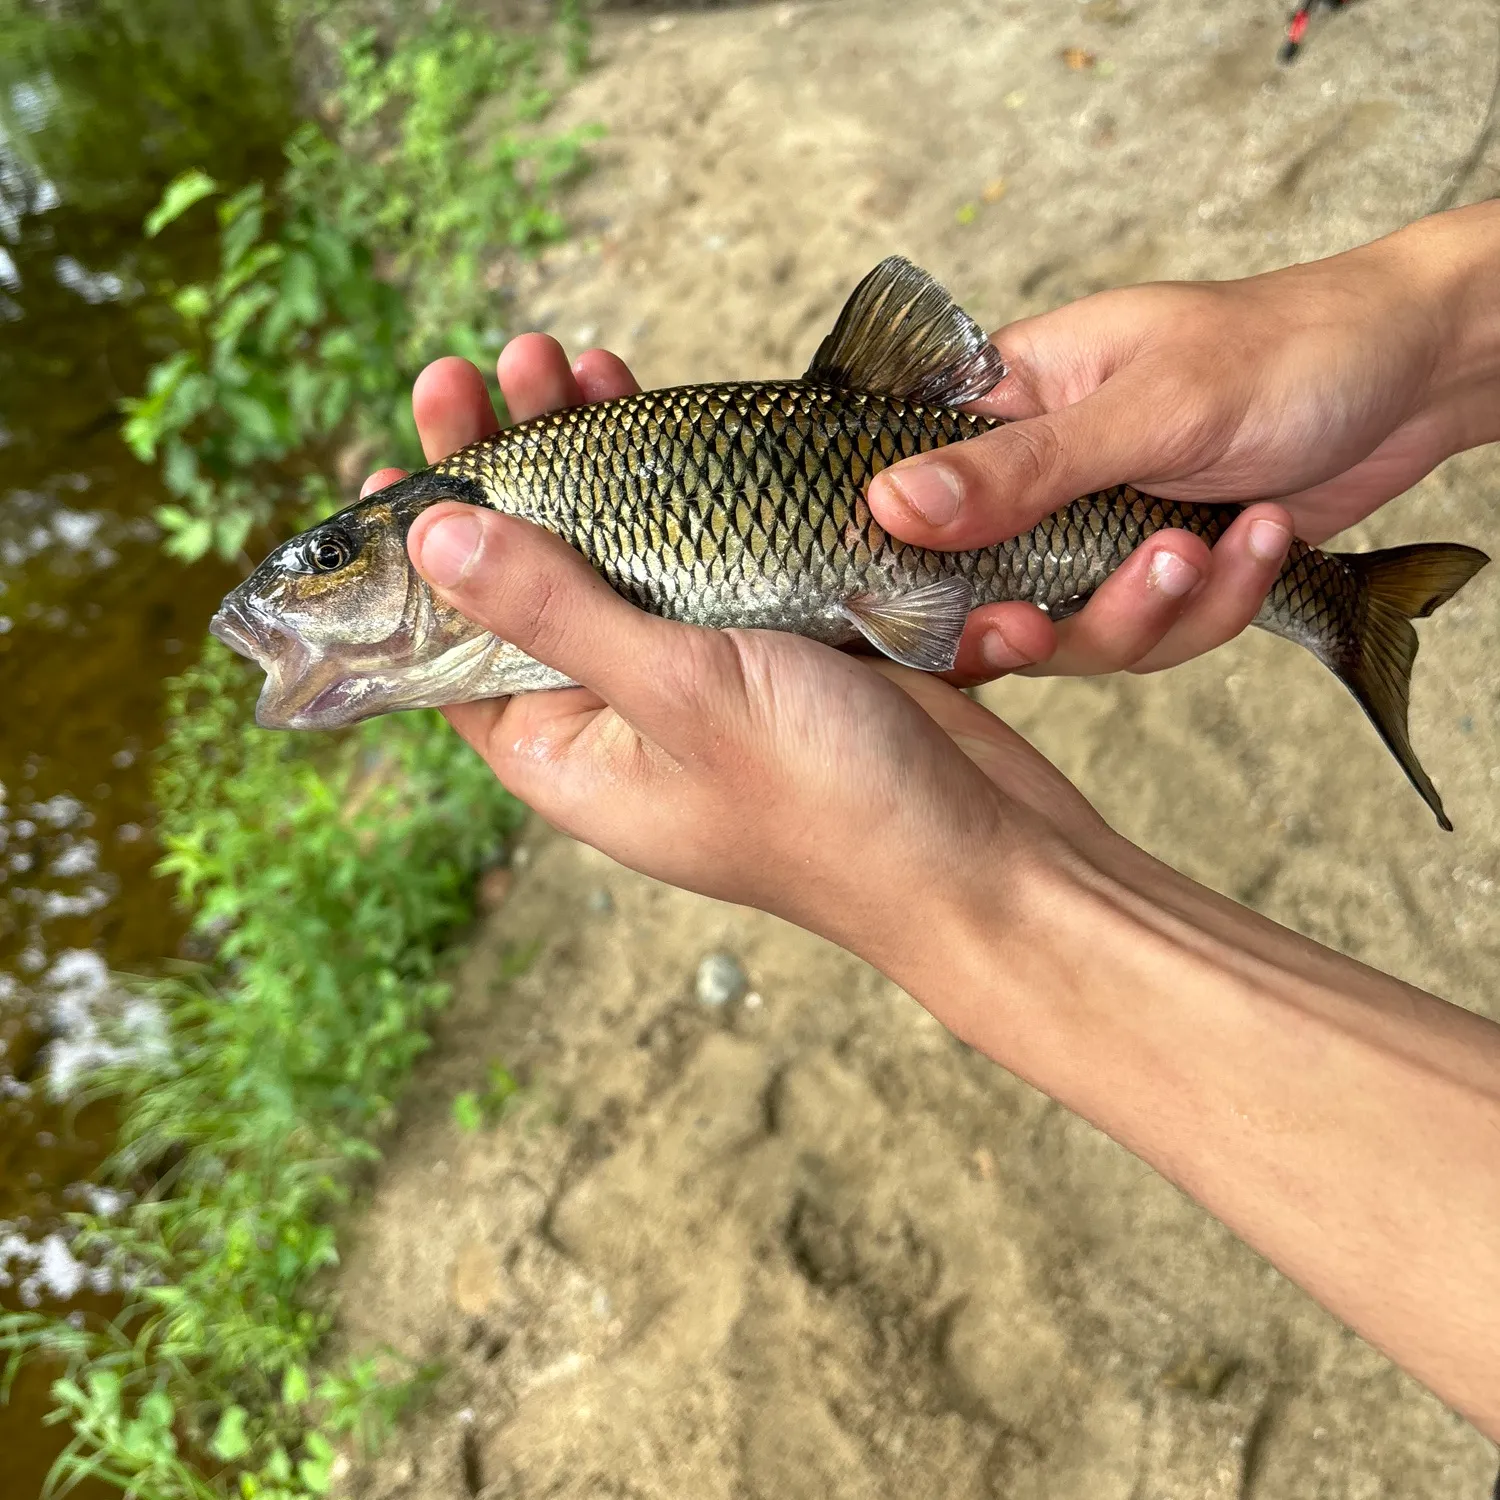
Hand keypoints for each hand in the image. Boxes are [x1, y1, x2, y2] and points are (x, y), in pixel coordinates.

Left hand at [366, 341, 1109, 995]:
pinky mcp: (771, 652)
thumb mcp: (679, 695)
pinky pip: (702, 560)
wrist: (989, 862)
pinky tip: (671, 420)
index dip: (427, 541)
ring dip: (598, 463)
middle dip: (516, 470)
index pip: (455, 639)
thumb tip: (432, 536)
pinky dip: (682, 489)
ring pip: (622, 559)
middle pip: (537, 582)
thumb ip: (556, 610)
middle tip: (504, 362)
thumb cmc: (830, 804)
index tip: (413, 437)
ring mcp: (699, 684)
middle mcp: (620, 721)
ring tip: (577, 362)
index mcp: (567, 754)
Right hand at [869, 224, 1473, 678]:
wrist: (1412, 376)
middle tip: (1086, 611)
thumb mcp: (1145, 407)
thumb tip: (889, 503)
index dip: (919, 572)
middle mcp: (1036, 479)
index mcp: (1005, 406)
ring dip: (1156, 608)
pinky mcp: (1156, 572)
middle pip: (986, 594)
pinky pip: (1156, 633)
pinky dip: (1217, 603)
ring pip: (1077, 632)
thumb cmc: (1283, 349)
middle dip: (1054, 621)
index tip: (973, 608)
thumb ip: (1018, 468)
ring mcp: (1096, 533)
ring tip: (1218, 545)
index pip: (910, 498)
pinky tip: (1264, 538)